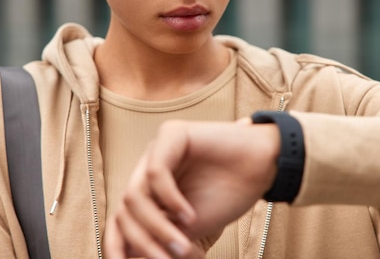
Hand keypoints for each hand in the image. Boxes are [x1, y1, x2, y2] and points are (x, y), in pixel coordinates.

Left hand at [104, 119, 279, 258]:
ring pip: (136, 195)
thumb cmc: (228, 195)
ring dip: (157, 226)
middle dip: (144, 241)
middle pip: (125, 210)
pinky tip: (188, 214)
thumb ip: (161, 239)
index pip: (120, 218)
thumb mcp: (189, 228)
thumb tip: (128, 255)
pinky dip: (169, 200)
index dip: (116, 244)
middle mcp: (147, 169)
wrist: (263, 168)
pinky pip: (155, 173)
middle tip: (168, 258)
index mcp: (149, 190)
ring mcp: (156, 150)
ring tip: (182, 243)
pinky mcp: (171, 134)